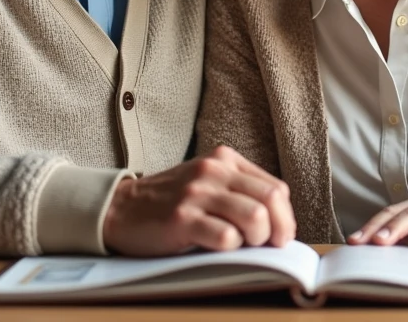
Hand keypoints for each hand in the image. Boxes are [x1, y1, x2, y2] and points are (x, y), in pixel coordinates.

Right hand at [101, 145, 295, 256]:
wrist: (122, 208)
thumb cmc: (170, 200)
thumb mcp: (207, 181)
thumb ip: (239, 190)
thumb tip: (279, 221)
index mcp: (224, 159)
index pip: (275, 188)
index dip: (285, 217)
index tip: (279, 235)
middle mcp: (213, 171)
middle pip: (271, 200)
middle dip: (278, 230)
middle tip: (267, 245)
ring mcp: (197, 193)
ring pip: (254, 217)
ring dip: (256, 239)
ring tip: (243, 245)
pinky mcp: (182, 218)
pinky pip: (226, 237)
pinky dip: (230, 248)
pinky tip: (218, 247)